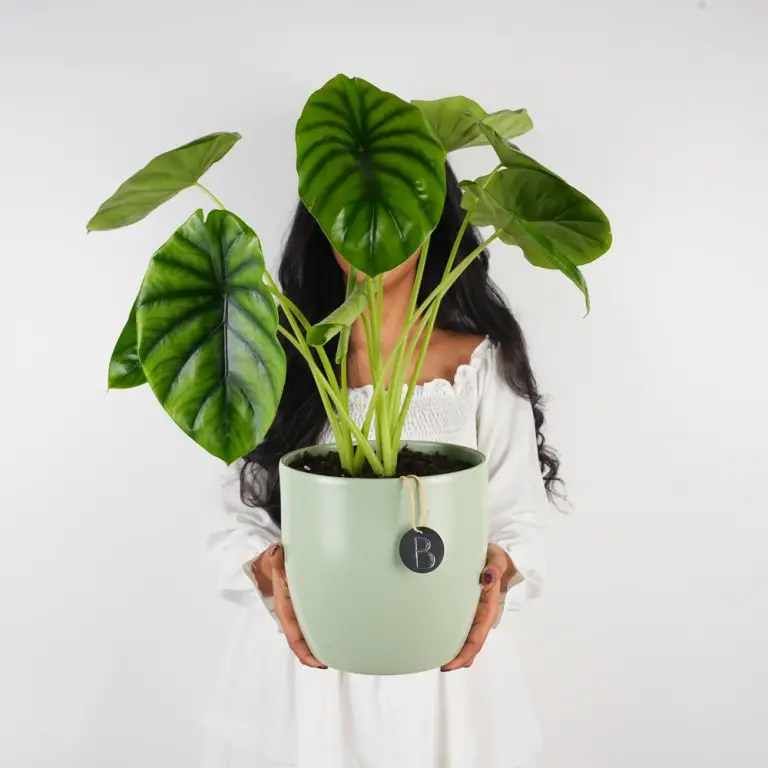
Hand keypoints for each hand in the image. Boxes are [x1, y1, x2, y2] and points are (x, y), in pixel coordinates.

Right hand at [249, 544, 326, 668]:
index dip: (305, 652)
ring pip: (310, 634)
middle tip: (337, 659)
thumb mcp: (276, 562)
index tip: (319, 662)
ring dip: (321, 644)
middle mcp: (292, 616)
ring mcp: (300, 613)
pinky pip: (315, 623)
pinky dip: (324, 630)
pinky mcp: (307, 607)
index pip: (294, 637)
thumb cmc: (277, 565)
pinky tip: (338, 630)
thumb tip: (276, 552)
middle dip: (316, 654)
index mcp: (285, 610)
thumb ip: (276, 560)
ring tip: (341, 650)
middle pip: (304, 642)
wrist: (273, 562)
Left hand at [441, 544, 517, 671]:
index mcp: (489, 607)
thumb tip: (488, 576)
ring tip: (435, 658)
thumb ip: (495, 566)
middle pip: (471, 643)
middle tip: (440, 666)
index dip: (465, 653)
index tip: (450, 664)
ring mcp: (474, 612)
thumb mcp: (497, 558)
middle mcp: (481, 614)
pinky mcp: (466, 607)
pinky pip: (459, 625)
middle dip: (458, 658)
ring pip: (465, 637)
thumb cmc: (495, 558)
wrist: (494, 556)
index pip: (477, 636)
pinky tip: (438, 639)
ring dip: (455, 650)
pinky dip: (451, 635)